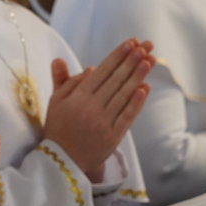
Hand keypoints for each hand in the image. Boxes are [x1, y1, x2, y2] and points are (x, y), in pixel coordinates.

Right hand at [42, 39, 153, 176]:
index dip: (117, 56)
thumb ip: (65, 81)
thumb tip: (86, 66)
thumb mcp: (55, 102)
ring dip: (138, 76)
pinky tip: (145, 88)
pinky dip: (136, 102)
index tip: (129, 43)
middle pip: (115, 80)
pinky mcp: (113, 136)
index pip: (101, 72)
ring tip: (149, 60)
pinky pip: (127, 116)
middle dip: (131, 61)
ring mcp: (103, 122)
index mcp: (76, 97)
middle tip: (145, 46)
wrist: (62, 161)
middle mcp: (91, 108)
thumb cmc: (58, 128)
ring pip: (123, 95)